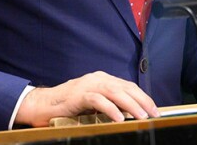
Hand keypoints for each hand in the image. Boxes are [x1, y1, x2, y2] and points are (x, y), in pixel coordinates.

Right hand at [15, 71, 159, 126]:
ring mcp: (88, 85)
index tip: (154, 109)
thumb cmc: (67, 107)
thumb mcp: (93, 105)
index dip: (143, 97)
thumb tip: (129, 114)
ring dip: (131, 105)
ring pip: (115, 92)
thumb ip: (109, 104)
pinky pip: (98, 101)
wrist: (42, 105)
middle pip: (125, 87)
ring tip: (141, 116)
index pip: (128, 86)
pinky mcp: (78, 94)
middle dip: (142, 100)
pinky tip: (119, 118)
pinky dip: (111, 109)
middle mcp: (98, 78)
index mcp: (103, 79)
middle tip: (153, 114)